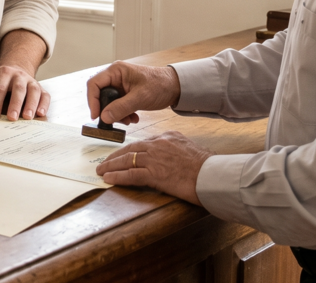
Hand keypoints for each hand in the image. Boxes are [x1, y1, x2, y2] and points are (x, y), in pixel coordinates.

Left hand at [0, 64, 49, 120]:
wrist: (15, 70)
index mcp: (3, 74)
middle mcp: (19, 76)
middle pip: (18, 89)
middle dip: (15, 104)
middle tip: (12, 118)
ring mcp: (31, 81)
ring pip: (33, 91)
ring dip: (31, 104)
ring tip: (27, 117)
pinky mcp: (41, 88)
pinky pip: (45, 95)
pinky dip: (44, 104)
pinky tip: (40, 113)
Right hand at [86, 61, 180, 125]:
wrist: (175, 87)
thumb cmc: (160, 85)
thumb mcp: (140, 97)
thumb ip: (121, 107)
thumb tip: (104, 117)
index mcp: (116, 71)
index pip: (94, 84)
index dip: (92, 101)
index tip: (96, 116)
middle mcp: (115, 77)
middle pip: (100, 95)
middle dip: (107, 110)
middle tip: (113, 121)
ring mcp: (120, 85)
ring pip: (109, 103)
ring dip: (116, 114)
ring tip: (129, 120)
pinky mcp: (125, 93)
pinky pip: (117, 106)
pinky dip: (123, 114)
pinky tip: (133, 117)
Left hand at [95, 130, 212, 205]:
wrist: (213, 175)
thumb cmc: (207, 167)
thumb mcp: (190, 150)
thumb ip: (176, 149)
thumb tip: (170, 156)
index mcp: (168, 137)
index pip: (143, 142)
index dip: (130, 150)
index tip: (122, 155)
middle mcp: (159, 144)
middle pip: (131, 148)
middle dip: (116, 156)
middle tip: (105, 161)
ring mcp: (155, 159)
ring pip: (127, 160)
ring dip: (112, 166)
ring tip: (102, 170)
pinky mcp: (155, 174)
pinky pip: (131, 174)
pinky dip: (117, 176)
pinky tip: (108, 178)